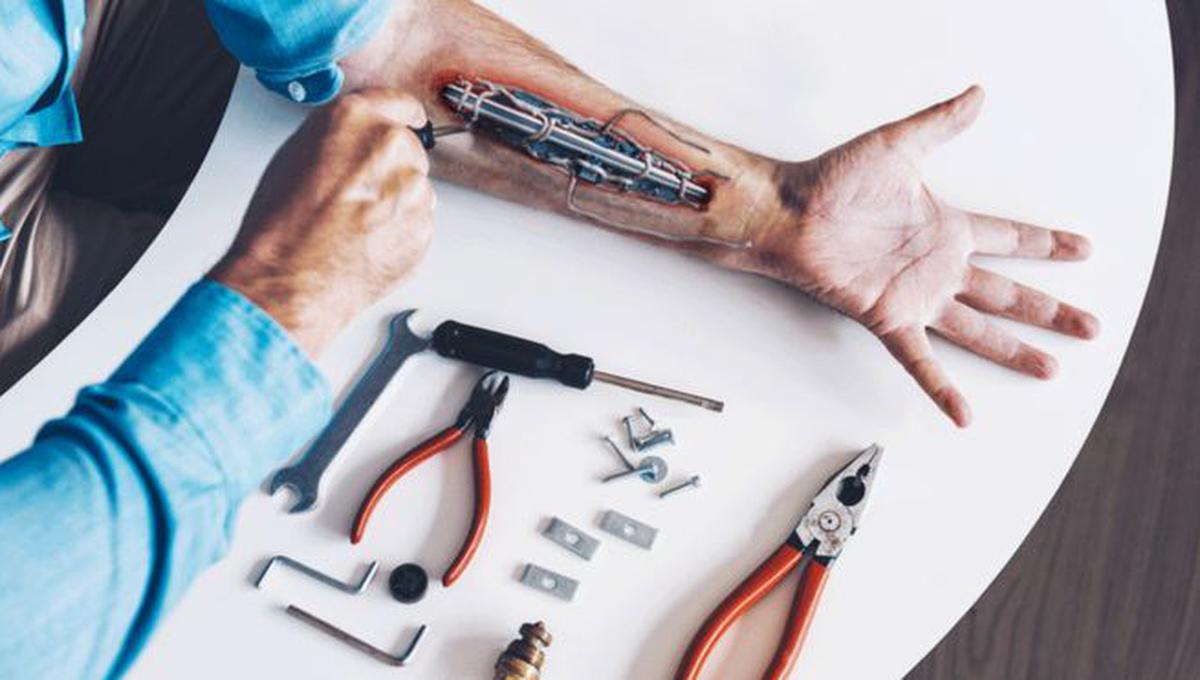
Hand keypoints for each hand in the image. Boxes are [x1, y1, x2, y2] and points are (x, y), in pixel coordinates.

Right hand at [211, 90, 435, 356]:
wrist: (291, 281)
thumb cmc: (282, 226)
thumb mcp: (295, 154)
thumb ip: (339, 138)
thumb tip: (356, 143)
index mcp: (357, 121)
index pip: (399, 103)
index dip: (403, 115)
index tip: (410, 120)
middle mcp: (393, 150)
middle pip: (408, 150)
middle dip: (389, 169)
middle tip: (355, 196)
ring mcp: (414, 191)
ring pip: (414, 190)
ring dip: (395, 203)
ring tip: (354, 226)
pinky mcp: (424, 229)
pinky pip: (417, 224)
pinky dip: (399, 232)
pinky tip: (366, 243)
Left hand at [746, 86, 1097, 425]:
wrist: (787, 212)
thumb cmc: (830, 181)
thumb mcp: (898, 146)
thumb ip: (940, 124)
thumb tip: (977, 95)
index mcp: (945, 228)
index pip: (1010, 237)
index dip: (1048, 243)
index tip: (1084, 249)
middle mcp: (936, 267)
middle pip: (1007, 294)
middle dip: (1049, 311)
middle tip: (1090, 327)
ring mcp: (915, 296)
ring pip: (977, 330)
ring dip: (1015, 350)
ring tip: (1050, 369)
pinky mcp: (887, 317)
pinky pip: (919, 360)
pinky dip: (941, 388)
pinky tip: (963, 413)